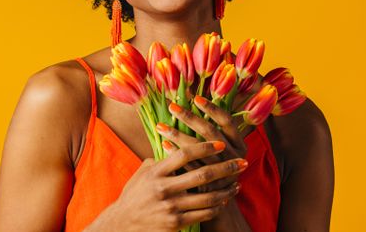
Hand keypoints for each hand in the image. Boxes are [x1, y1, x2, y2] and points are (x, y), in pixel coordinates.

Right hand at [89, 141, 246, 231]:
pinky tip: (224, 200)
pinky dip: (217, 207)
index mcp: (156, 172)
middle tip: (241, 162)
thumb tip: (175, 141)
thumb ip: (161, 159)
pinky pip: (203, 214)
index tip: (219, 142)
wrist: (124, 222)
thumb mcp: (143, 172)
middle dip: (225, 168)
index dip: (204, 147)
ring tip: (237, 183)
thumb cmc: (135, 193)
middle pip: (202, 175)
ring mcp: (171, 207)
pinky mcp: (176, 223)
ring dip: (226, 190)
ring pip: (207, 197)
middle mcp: (164, 189)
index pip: (184, 154)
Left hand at [158, 97, 247, 192]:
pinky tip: (164, 145)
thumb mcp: (220, 148)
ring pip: (198, 149)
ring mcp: (224, 172)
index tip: (195, 98)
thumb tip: (192, 101)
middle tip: (171, 107)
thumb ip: (209, 131)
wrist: (217, 200)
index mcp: (240, 143)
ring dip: (178, 135)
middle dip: (189, 117)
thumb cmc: (214, 165)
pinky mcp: (211, 184)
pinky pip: (191, 166)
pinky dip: (177, 155)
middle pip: (210, 132)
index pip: (227, 121)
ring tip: (161, 126)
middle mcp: (235, 156)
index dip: (212, 108)